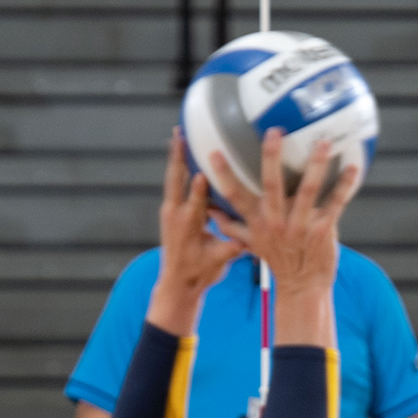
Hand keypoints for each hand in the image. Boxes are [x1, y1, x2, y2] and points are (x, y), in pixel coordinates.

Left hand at [146, 127, 244, 334]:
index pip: (195, 203)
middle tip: (179, 134)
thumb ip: (230, 250)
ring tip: (178, 135)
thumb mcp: (218, 262)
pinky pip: (174, 184)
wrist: (177, 284)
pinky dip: (178, 168)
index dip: (200, 187)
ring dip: (175, 156)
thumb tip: (247, 242)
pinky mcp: (171, 212)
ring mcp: (170, 211)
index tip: (205, 171)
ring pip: (173, 178)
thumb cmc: (198, 274)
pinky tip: (183, 154)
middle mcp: (176, 215)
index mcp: (189, 226)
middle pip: (176, 179)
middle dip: (178, 156)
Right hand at [208, 129, 357, 298]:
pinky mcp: (323, 229)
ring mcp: (301, 226)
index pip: (236, 196)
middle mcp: (277, 222)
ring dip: (315, 166)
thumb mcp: (250, 244)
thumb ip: (230, 225)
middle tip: (274, 133)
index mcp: (258, 222)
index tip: (215, 153)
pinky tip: (353, 167)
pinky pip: (335, 203)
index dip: (224, 176)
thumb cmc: (277, 260)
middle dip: (271, 158)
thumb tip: (209, 210)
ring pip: (307, 191)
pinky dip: (344, 185)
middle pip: (271, 186)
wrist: (302, 285)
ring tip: (322, 143)